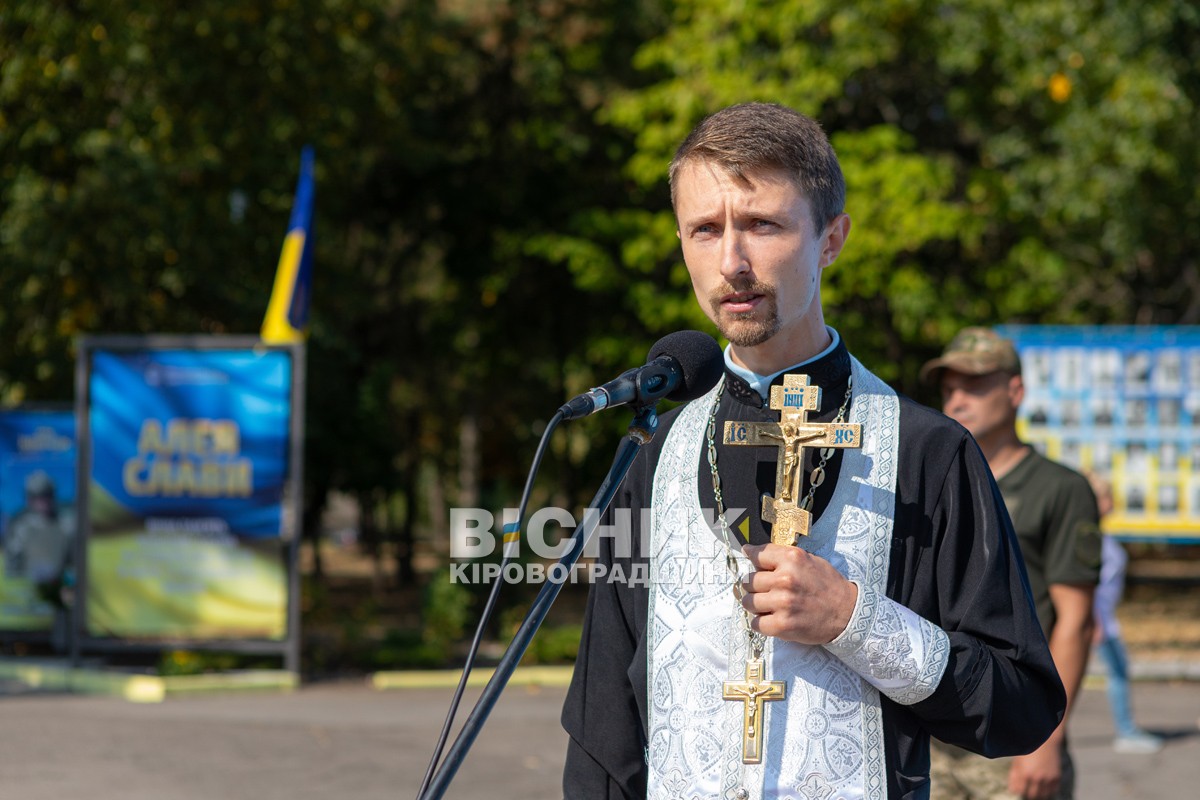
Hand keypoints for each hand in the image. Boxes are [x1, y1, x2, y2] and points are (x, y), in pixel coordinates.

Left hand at [739, 544, 857, 644]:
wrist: (848, 612)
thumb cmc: (827, 585)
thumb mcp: (808, 560)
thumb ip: (781, 555)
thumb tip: (749, 550)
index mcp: (792, 559)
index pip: (757, 555)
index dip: (752, 559)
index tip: (751, 560)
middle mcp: (785, 579)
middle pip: (749, 581)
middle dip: (755, 586)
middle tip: (766, 590)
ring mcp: (783, 603)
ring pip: (748, 602)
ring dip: (755, 605)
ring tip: (769, 605)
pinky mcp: (782, 625)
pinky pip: (756, 623)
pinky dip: (761, 622)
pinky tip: (772, 619)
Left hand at [1007, 740, 1061, 799]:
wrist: (1045, 740)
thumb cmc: (1027, 748)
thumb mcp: (1017, 760)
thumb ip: (1014, 776)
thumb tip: (1012, 790)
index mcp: (1024, 773)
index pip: (1020, 791)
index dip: (1018, 790)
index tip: (1018, 787)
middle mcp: (1037, 778)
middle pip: (1032, 795)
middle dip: (1028, 793)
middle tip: (1027, 788)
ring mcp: (1048, 778)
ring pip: (1043, 795)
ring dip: (1039, 793)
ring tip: (1035, 787)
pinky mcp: (1057, 777)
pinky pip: (1053, 790)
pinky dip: (1049, 790)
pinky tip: (1044, 785)